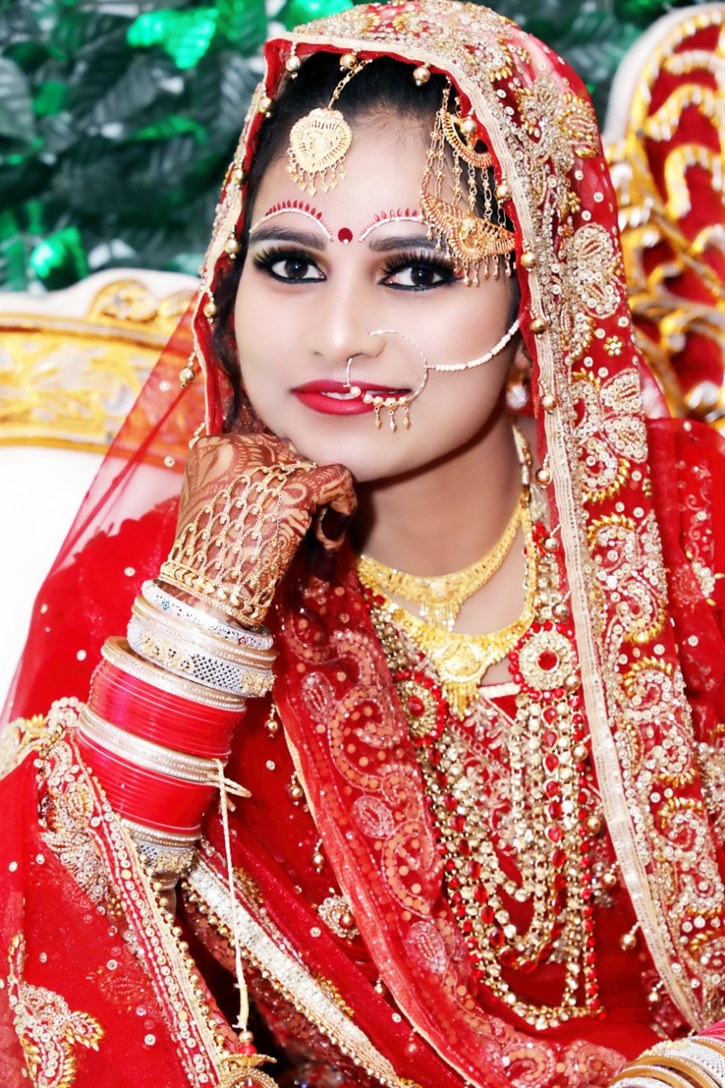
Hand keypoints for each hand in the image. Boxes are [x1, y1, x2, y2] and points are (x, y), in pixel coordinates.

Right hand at [161, 433, 355, 626]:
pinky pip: (338, 481)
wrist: (204, 594)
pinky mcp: (294, 492)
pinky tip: (331, 537)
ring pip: (314, 469)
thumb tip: (281, 481)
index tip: (284, 513)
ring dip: (321, 506)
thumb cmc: (208, 561)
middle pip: (291, 457)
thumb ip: (240, 485)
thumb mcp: (214, 508)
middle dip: (304, 492)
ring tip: (319, 540)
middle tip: (306, 530)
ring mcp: (265, 469)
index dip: (282, 480)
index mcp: (211, 450)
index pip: (265, 450)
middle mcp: (235, 449)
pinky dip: (344, 506)